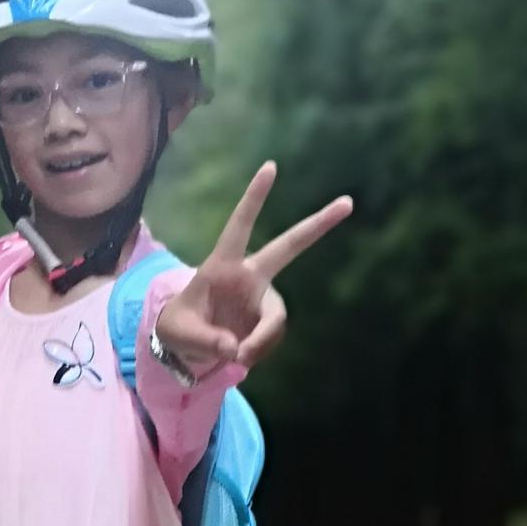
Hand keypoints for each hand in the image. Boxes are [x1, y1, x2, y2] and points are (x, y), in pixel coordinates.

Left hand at [153, 166, 352, 374]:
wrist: (186, 346)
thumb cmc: (177, 328)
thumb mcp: (178, 334)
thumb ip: (205, 340)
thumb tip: (237, 348)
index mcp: (222, 265)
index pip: (239, 226)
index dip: (253, 198)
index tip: (270, 167)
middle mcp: (249, 276)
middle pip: (288, 247)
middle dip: (317, 225)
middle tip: (348, 202)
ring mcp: (262, 298)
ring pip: (278, 318)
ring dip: (263, 341)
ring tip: (238, 358)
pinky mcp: (267, 321)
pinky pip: (271, 339)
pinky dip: (258, 352)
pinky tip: (239, 358)